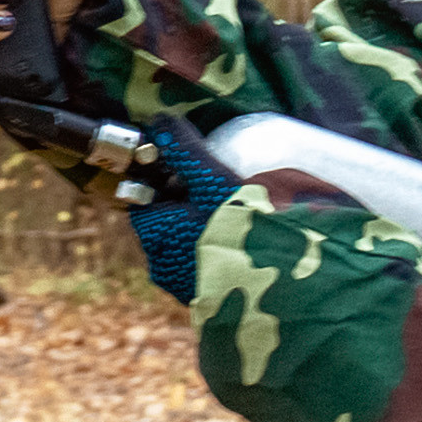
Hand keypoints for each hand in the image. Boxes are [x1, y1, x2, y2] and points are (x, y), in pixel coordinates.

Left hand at [126, 114, 243, 304]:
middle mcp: (160, 263)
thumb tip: (160, 120)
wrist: (273, 290)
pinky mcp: (206, 301)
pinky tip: (246, 247)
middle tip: (224, 193)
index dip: (172, 179)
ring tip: (240, 220)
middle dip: (191, 205)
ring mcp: (182, 286)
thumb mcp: (212, 179)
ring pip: (187, 245)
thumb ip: (185, 149)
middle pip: (168, 220)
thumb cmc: (239, 230)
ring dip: (206, 231)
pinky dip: (220, 255)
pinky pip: (206, 268)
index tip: (199, 173)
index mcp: (153, 231)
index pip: (148, 195)